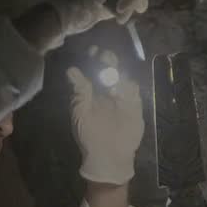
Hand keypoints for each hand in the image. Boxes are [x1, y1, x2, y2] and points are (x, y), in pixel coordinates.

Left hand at [67, 54, 144, 184]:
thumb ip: (79, 92)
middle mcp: (107, 90)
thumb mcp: (80, 113)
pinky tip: (116, 90)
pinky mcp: (135, 105)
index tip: (92, 50)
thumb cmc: (89, 135)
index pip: (94, 69)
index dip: (93, 58)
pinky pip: (133, 91)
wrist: (107, 156)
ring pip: (123, 76)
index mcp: (92, 91)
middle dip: (107, 59)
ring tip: (109, 69)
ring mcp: (122, 97)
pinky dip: (126, 87)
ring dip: (117, 71)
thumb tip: (71, 70)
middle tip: (103, 54)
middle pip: (110, 69)